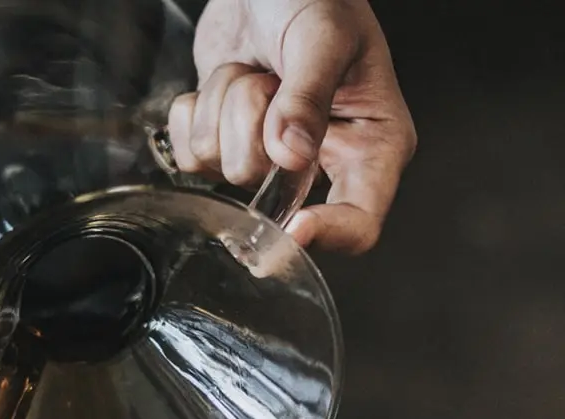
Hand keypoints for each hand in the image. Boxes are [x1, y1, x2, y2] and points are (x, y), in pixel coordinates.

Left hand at [168, 0, 416, 253]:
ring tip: (254, 71)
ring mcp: (271, 160)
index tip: (293, 225)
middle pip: (273, 197)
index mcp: (374, 144)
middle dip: (254, 129)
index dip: (327, 234)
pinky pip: (190, 157)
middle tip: (272, 79)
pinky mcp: (226, 148)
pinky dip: (196, 112)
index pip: (361, 222)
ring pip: (224, 171)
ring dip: (225, 107)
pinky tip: (225, 82)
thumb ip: (307, 95)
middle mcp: (325, 162)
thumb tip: (290, 155)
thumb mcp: (323, 38)